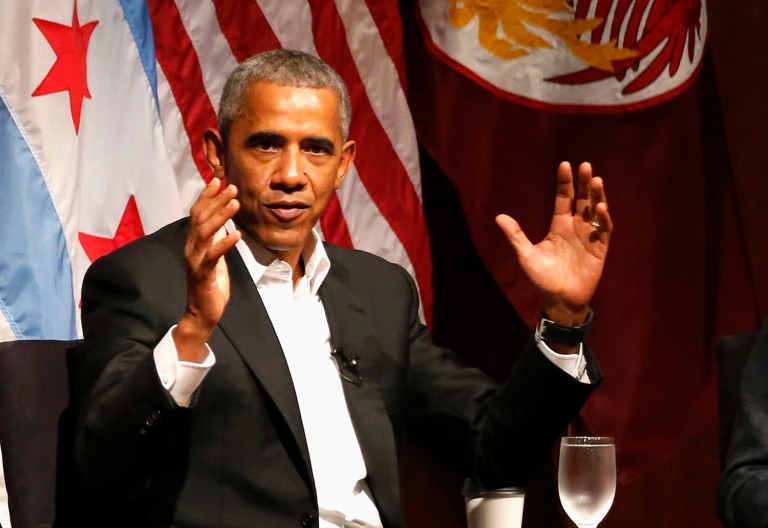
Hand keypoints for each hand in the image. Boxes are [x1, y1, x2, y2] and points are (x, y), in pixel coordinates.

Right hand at [174, 178, 240, 361]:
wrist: (203, 312)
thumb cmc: (211, 284)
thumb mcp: (214, 257)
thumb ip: (215, 239)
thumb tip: (222, 221)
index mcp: (194, 242)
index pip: (197, 213)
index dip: (206, 196)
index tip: (218, 181)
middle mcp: (191, 248)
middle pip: (201, 218)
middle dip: (216, 201)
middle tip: (232, 187)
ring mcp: (195, 260)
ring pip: (205, 232)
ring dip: (221, 216)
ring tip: (236, 204)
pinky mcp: (203, 273)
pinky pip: (213, 255)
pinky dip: (225, 243)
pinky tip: (237, 234)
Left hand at [495, 162, 611, 325]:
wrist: (559, 299)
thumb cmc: (542, 278)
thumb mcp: (526, 255)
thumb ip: (516, 236)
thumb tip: (499, 217)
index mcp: (559, 225)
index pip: (563, 199)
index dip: (564, 183)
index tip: (564, 165)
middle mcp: (576, 227)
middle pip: (582, 199)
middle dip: (583, 183)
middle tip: (584, 165)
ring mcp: (589, 236)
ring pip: (595, 211)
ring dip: (597, 196)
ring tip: (595, 180)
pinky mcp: (600, 249)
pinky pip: (604, 230)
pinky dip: (603, 219)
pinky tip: (600, 208)